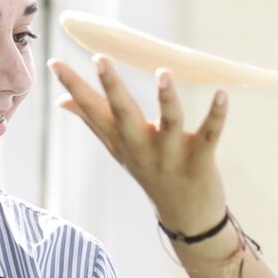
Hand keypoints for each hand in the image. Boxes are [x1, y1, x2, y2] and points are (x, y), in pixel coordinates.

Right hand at [51, 56, 229, 236]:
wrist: (187, 218)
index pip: (93, 110)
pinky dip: (217, 115)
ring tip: (163, 73)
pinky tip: (222, 94)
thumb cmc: (151, 174)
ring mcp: (171, 156)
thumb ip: (93, 122)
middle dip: (112, 87)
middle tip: (100, 59)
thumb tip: (61, 101)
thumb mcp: (119, 150)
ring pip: (170, 123)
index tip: (55, 62)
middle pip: (124, 114)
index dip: (74, 87)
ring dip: (166, 98)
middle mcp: (143, 147)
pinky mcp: (200, 161)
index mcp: (122, 141)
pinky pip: (210, 135)